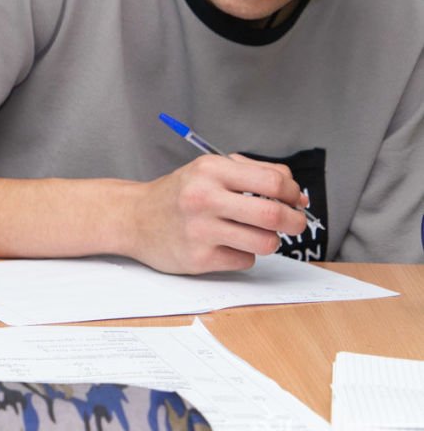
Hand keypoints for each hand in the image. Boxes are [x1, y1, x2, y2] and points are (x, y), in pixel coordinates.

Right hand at [126, 153, 308, 273]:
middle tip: (294, 223)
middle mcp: (203, 198)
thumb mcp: (209, 171)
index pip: (273, 180)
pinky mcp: (198, 258)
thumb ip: (253, 174)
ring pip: (265, 243)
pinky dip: (242, 254)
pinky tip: (225, 245)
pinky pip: (244, 260)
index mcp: (210, 170)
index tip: (294, 199)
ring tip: (255, 234)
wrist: (133, 218)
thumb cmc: (179, 194)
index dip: (293, 192)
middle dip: (295, 222)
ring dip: (269, 241)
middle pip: (273, 214)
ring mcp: (200, 230)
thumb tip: (298, 197)